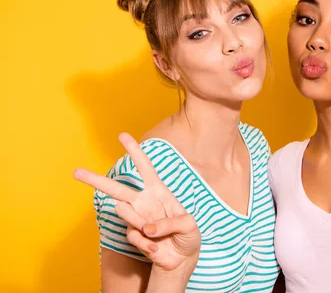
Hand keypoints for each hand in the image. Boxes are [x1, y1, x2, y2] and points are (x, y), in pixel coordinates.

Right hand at [74, 133, 200, 272]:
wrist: (181, 259)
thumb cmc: (188, 236)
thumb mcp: (190, 225)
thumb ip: (171, 223)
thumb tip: (147, 227)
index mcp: (158, 192)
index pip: (145, 168)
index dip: (134, 151)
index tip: (121, 135)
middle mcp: (143, 203)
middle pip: (117, 188)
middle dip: (96, 180)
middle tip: (76, 172)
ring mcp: (137, 219)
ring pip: (122, 211)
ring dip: (136, 220)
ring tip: (152, 231)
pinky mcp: (133, 236)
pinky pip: (135, 236)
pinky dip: (149, 244)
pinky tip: (156, 248)